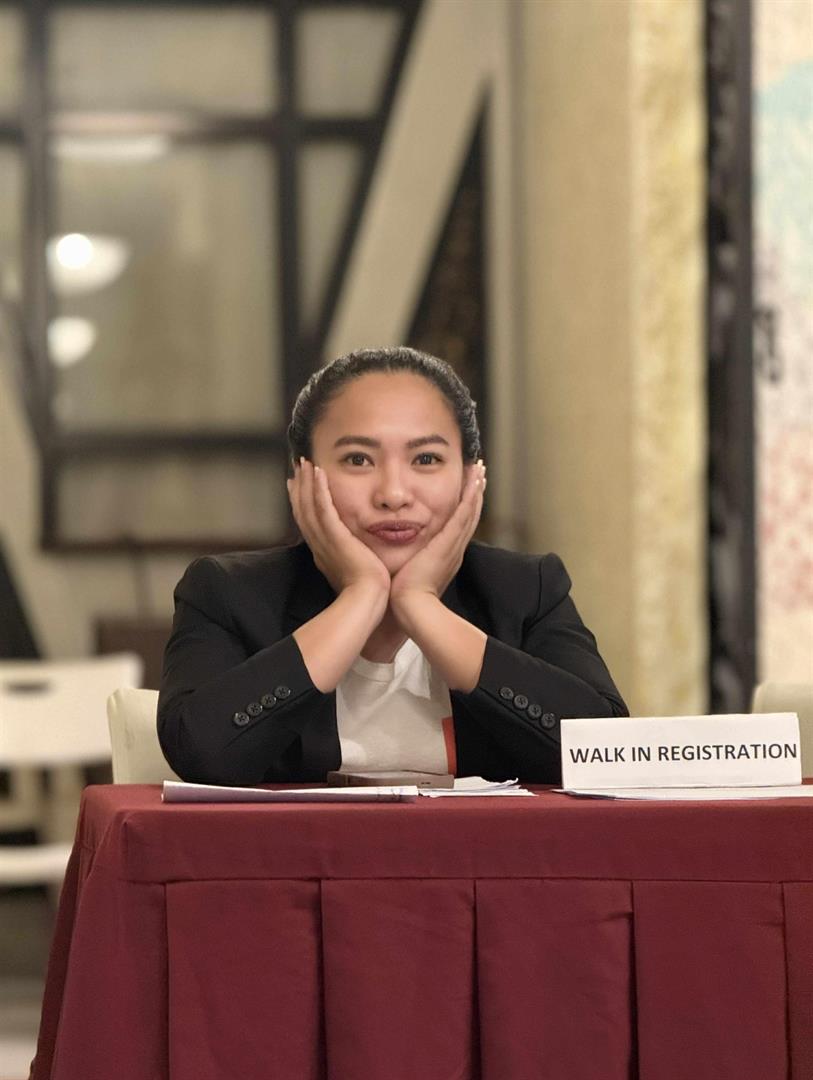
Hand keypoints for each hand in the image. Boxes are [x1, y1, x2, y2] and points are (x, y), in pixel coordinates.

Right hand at [287, 459, 389, 595]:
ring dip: (306, 483)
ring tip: (305, 463)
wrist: (368, 601)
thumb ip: (355, 559)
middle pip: (302, 511)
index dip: (300, 503)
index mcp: (324, 554)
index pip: (308, 523)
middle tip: (296, 467)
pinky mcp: (335, 538)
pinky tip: (318, 472)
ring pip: (309, 507)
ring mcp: (325, 542)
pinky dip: (319, 490)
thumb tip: (361, 554)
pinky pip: (323, 509)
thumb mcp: (357, 572)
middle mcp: (319, 546)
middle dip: (299, 488)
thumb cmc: (368, 593)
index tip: (297, 486)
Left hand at [389, 461, 485, 608]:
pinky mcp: (448, 543)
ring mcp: (453, 546)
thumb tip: (395, 557)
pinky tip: (474, 480)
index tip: (467, 489)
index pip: (457, 525)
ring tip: (479, 469)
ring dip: (476, 488)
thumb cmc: (403, 596)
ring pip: (470, 511)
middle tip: (479, 472)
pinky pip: (463, 514)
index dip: (464, 506)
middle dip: (475, 493)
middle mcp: (454, 549)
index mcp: (445, 557)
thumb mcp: (407, 573)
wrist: (410, 608)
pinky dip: (470, 496)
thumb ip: (405, 562)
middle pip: (469, 515)